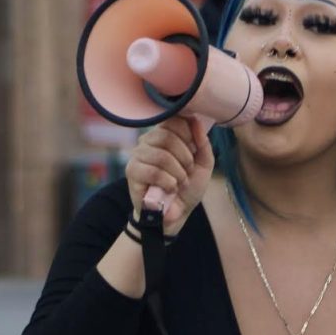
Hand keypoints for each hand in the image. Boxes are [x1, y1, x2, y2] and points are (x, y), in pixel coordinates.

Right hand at [125, 115, 213, 233]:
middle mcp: (148, 140)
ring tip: (179, 182)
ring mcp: (138, 155)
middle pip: (167, 136)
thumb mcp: (203, 165)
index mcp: (164, 134)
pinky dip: (168, 183)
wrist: (176, 214)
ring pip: (162, 155)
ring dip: (178, 173)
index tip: (193, 152)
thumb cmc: (187, 188)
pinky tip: (169, 189)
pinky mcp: (132, 171)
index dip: (188, 136)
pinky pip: (153, 171)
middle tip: (187, 172)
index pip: (174, 120)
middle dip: (185, 158)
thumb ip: (202, 143)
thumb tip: (196, 121)